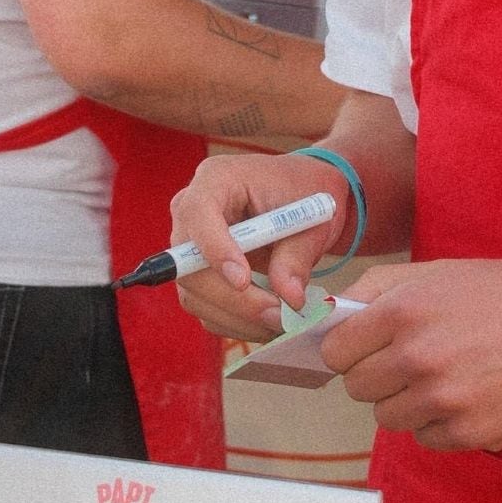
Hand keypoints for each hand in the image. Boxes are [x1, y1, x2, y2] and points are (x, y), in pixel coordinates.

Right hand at [170, 151, 349, 338]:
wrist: (303, 196)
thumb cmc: (304, 193)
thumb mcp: (312, 216)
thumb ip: (297, 255)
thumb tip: (289, 297)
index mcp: (217, 179)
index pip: (198, 212)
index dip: (215, 248)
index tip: (243, 281)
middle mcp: (193, 211)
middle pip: (189, 264)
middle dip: (233, 298)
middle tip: (277, 314)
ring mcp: (192, 246)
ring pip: (194, 294)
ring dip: (238, 317)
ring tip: (282, 321)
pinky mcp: (199, 275)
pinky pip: (206, 309)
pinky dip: (237, 323)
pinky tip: (270, 322)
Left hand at [325, 258, 501, 452]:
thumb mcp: (449, 271)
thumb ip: (387, 288)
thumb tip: (335, 308)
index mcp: (407, 308)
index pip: (336, 348)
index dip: (350, 347)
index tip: (365, 347)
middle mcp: (419, 355)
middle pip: (357, 386)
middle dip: (378, 374)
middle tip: (414, 359)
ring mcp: (445, 398)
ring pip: (389, 417)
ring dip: (409, 401)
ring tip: (450, 375)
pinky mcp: (471, 433)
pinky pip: (427, 437)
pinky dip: (441, 423)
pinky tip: (472, 395)